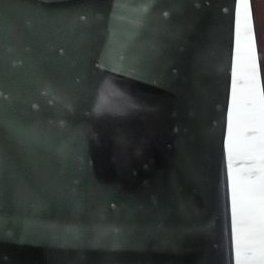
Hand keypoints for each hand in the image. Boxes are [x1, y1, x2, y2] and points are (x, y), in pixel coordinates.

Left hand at [88, 72, 175, 189]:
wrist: (142, 81)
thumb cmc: (114, 95)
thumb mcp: (97, 117)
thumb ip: (98, 139)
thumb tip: (101, 156)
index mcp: (106, 144)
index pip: (103, 173)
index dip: (105, 176)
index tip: (108, 173)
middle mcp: (127, 151)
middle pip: (129, 180)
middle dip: (128, 182)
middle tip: (129, 178)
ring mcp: (147, 147)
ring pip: (148, 173)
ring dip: (145, 173)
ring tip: (144, 167)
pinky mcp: (165, 140)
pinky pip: (165, 161)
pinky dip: (161, 161)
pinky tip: (159, 156)